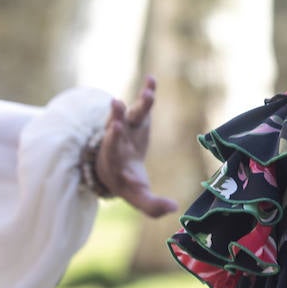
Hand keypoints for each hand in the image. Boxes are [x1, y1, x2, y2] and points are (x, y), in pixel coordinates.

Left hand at [94, 75, 178, 217]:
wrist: (116, 167)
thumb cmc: (128, 184)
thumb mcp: (137, 197)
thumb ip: (152, 205)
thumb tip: (175, 208)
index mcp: (114, 161)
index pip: (111, 149)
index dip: (113, 139)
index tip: (115, 128)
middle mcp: (117, 141)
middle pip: (117, 127)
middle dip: (119, 116)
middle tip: (119, 104)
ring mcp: (127, 127)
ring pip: (131, 113)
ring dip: (139, 103)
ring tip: (148, 91)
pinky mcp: (138, 119)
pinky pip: (143, 104)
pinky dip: (148, 92)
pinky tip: (152, 79)